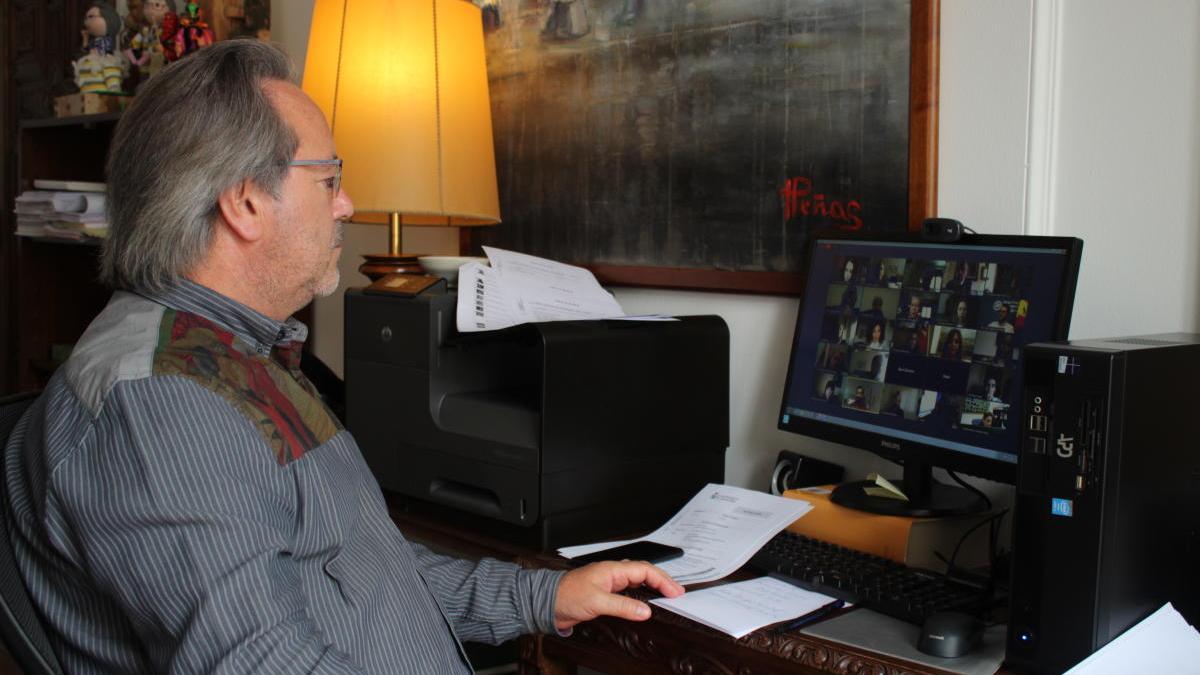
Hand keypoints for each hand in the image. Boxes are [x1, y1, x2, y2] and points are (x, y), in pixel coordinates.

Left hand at [553, 560, 684, 631]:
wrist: (546, 603)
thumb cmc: (566, 596)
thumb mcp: (597, 602)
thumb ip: (623, 606)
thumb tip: (645, 611)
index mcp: (612, 570)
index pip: (645, 570)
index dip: (663, 580)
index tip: (675, 592)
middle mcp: (612, 574)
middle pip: (644, 573)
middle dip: (662, 581)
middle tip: (676, 594)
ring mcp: (609, 584)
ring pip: (637, 581)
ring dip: (652, 587)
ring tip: (665, 596)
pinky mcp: (605, 595)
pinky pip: (629, 592)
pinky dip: (641, 596)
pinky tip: (644, 604)